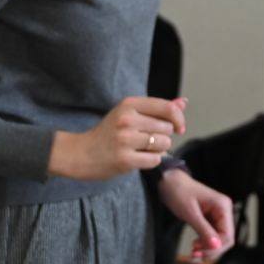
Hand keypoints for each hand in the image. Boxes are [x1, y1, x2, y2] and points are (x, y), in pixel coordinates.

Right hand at [48, 96, 185, 179]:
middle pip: (167, 128)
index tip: (178, 128)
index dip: (178, 119)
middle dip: (164, 136)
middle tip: (147, 139)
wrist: (80, 153)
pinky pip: (155, 159)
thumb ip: (157, 109)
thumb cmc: (108, 133)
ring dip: (159, 149)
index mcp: (129, 104)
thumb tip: (183, 102)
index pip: (167, 107)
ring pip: (163, 144)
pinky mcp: (125, 159)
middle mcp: (127, 119)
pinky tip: (138, 158)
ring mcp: (125, 140)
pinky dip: (151, 160)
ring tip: (143, 149)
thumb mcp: (129, 114)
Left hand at [159, 169, 233, 261]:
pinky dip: (204, 243)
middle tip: (195, 254)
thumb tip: (216, 246)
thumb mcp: (190, 213)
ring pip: (219, 239)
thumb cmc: (178, 192)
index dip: (216, 248)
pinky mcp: (210, 218)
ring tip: (193, 251)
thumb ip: (204, 230)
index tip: (201, 253)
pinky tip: (195, 245)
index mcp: (223, 206)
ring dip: (207, 248)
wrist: (169, 181)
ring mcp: (217, 214)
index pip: (228, 235)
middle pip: (225, 239)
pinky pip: (212, 235)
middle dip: (211, 249)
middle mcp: (223, 210)